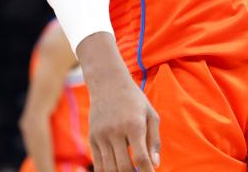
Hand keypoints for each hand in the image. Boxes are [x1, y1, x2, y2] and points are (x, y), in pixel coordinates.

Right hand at [79, 34, 159, 171]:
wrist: (108, 84)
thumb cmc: (134, 100)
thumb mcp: (150, 115)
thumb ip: (154, 140)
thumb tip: (155, 164)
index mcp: (134, 125)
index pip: (140, 158)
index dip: (146, 171)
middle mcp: (116, 132)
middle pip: (123, 167)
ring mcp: (101, 136)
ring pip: (109, 168)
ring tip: (130, 171)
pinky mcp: (92, 138)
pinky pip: (98, 164)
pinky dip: (107, 171)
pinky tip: (116, 170)